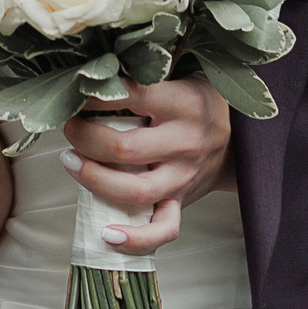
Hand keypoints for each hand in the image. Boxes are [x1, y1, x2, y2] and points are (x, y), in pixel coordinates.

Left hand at [58, 77, 234, 255]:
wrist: (239, 139)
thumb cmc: (195, 101)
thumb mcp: (179, 75)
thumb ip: (142, 74)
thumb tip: (91, 69)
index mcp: (184, 103)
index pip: (131, 95)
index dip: (94, 95)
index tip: (74, 92)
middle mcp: (186, 142)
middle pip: (123, 148)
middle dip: (84, 137)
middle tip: (68, 126)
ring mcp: (184, 177)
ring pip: (135, 191)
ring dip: (93, 179)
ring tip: (70, 160)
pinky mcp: (182, 202)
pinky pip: (163, 230)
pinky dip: (135, 239)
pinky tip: (106, 233)